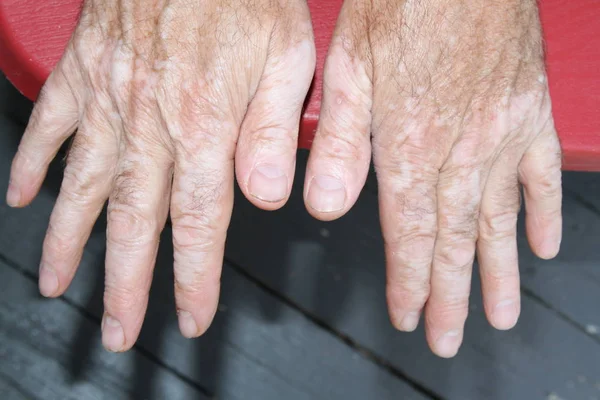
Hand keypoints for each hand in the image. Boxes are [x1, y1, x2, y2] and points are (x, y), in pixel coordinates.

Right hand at [7, 0, 314, 351]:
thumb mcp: (288, 56)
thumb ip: (275, 132)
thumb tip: (268, 198)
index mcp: (206, 124)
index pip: (200, 221)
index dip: (195, 277)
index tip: (192, 318)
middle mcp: (150, 121)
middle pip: (135, 220)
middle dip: (126, 283)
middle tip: (116, 332)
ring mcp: (109, 96)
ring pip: (83, 185)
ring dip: (68, 241)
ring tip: (56, 285)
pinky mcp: (83, 70)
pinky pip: (52, 125)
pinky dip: (32, 165)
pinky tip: (20, 199)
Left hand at [305, 0, 561, 356]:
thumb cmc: (400, 4)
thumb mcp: (346, 67)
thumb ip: (340, 144)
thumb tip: (326, 206)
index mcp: (410, 144)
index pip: (409, 234)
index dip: (409, 282)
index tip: (410, 316)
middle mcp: (461, 150)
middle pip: (455, 241)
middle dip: (450, 297)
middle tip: (450, 338)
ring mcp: (502, 133)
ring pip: (501, 221)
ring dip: (499, 274)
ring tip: (500, 315)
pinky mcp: (530, 111)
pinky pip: (541, 175)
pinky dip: (545, 214)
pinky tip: (544, 247)